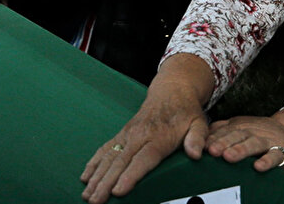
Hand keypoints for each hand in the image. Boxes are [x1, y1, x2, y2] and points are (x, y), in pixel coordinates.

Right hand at [81, 58, 210, 203]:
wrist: (172, 90)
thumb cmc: (186, 111)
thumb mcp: (199, 123)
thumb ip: (197, 139)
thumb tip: (195, 153)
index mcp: (159, 137)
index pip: (143, 159)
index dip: (130, 176)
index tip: (118, 191)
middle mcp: (139, 135)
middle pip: (120, 162)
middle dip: (106, 183)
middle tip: (95, 201)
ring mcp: (128, 134)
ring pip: (109, 157)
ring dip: (96, 176)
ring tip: (86, 195)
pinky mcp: (122, 133)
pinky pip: (105, 148)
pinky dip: (94, 163)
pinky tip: (85, 176)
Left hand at [206, 115, 283, 172]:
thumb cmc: (259, 135)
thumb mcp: (240, 129)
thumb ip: (222, 131)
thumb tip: (200, 136)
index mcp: (240, 127)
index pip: (224, 131)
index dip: (213, 138)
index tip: (201, 146)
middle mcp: (252, 132)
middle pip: (236, 135)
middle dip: (223, 142)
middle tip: (212, 151)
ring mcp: (267, 140)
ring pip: (253, 143)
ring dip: (241, 150)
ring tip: (228, 157)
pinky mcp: (282, 151)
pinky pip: (274, 156)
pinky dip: (267, 161)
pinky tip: (258, 167)